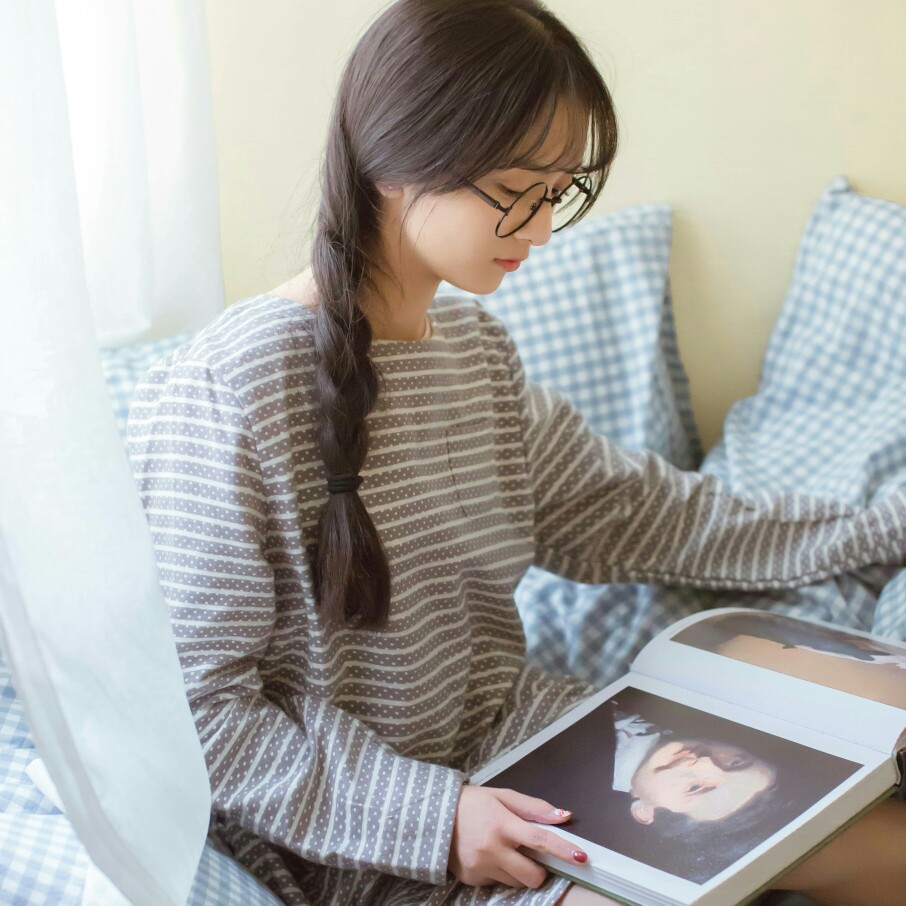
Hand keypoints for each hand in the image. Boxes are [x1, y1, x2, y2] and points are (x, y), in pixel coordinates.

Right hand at [449, 784, 587, 888]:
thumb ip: (533, 807)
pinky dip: (499, 873)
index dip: (563, 850)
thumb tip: (563, 816)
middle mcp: (492, 849)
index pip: (540, 840)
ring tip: (504, 851)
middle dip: (540, 871)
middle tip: (531, 856)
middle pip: (532, 875)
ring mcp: (481, 867)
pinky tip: (487, 856)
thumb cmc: (472, 803)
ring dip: (518, 871)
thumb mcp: (502, 796)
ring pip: (516, 882)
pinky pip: (497, 883)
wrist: (434, 816)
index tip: (581, 857)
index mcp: (502, 824)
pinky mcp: (472, 879)